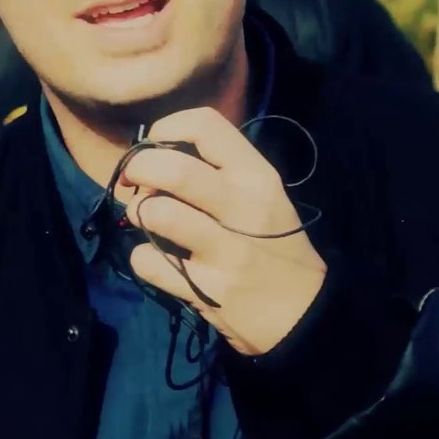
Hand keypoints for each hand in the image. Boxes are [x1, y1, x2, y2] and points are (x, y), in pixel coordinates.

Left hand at [121, 107, 325, 355]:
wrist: (304, 313)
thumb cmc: (276, 246)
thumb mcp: (264, 197)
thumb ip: (219, 173)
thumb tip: (156, 158)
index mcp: (257, 177)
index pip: (206, 125)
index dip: (166, 127)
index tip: (154, 146)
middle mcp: (243, 208)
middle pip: (173, 169)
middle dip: (139, 168)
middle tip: (134, 181)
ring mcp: (225, 251)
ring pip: (157, 213)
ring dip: (139, 213)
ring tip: (148, 220)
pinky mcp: (206, 289)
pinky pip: (148, 262)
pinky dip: (142, 259)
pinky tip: (158, 261)